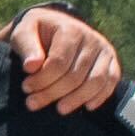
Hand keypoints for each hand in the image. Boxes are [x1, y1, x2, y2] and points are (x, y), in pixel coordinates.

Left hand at [0, 8, 120, 113]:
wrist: (53, 26)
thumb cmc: (36, 32)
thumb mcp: (23, 32)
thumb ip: (26, 46)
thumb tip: (31, 66)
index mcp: (70, 30)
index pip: (59, 62)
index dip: (42, 79)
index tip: (26, 88)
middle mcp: (92, 39)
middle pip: (75, 75)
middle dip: (52, 93)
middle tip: (32, 103)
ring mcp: (104, 51)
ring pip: (95, 81)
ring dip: (77, 99)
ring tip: (59, 109)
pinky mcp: (112, 61)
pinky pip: (111, 81)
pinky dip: (100, 96)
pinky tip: (86, 107)